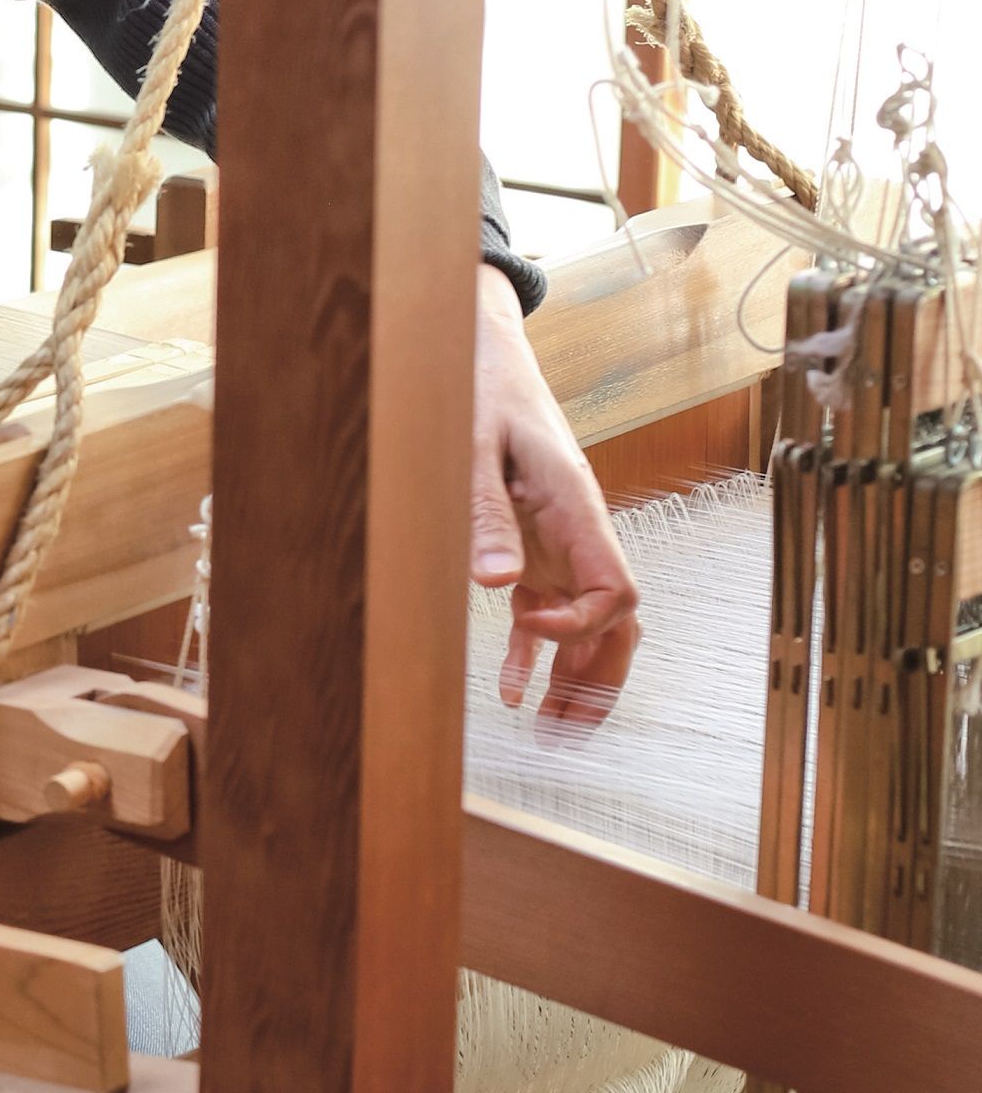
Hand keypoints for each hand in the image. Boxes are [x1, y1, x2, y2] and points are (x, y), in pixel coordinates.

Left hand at [471, 268, 638, 731]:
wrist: (481, 355)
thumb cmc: (483, 389)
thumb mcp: (475, 450)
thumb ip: (486, 516)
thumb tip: (498, 586)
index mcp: (578, 511)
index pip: (618, 593)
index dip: (582, 628)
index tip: (525, 629)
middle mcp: (580, 534)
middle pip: (616, 625)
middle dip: (596, 683)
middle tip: (566, 737)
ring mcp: (561, 544)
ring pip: (589, 626)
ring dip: (574, 681)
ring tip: (551, 735)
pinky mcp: (535, 548)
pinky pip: (549, 611)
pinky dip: (535, 656)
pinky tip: (514, 691)